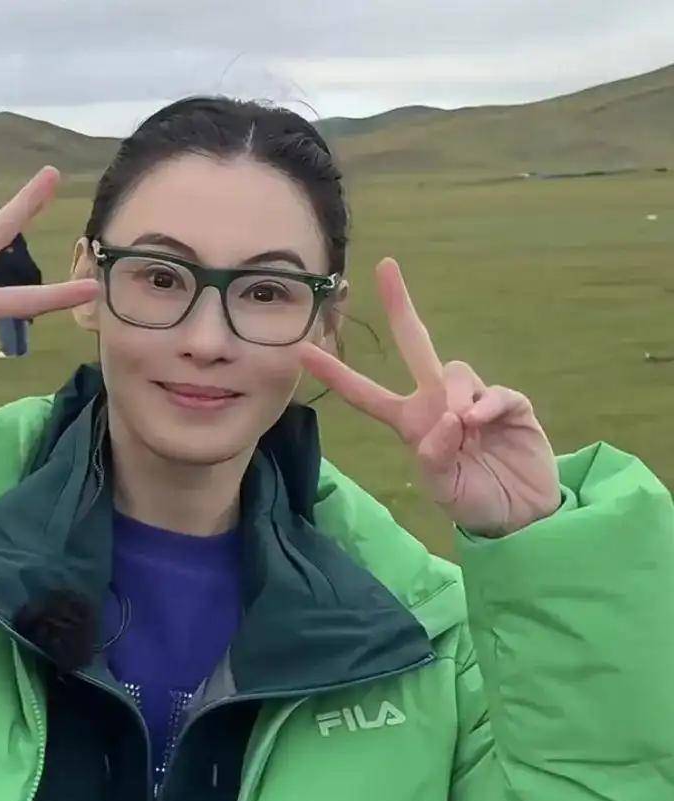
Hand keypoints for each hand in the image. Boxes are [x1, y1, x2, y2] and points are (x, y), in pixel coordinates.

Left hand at [301, 258, 559, 536]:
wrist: (519, 513)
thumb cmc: (472, 499)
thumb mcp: (444, 488)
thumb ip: (436, 458)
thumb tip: (447, 419)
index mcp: (410, 422)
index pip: (365, 394)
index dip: (336, 374)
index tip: (302, 351)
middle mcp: (438, 402)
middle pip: (415, 344)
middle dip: (401, 307)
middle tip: (385, 267)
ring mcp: (474, 399)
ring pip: (455, 371)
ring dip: (455, 394)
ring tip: (463, 426)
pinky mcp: (510, 405)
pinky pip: (495, 392)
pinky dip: (487, 404)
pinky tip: (480, 422)